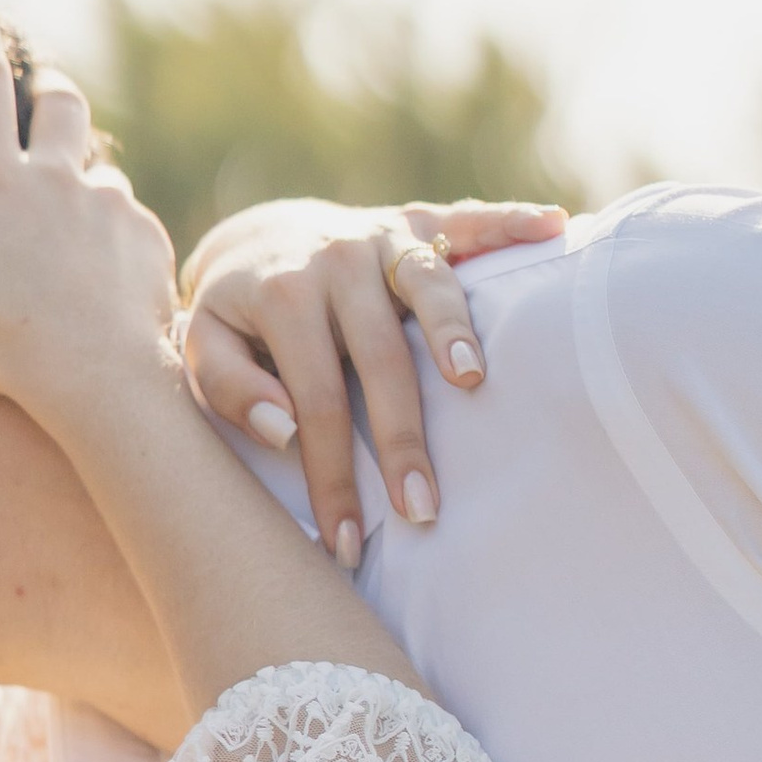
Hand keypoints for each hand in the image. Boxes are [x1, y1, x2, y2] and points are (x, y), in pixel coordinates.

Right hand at [0, 26, 177, 450]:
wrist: (97, 381)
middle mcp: (58, 176)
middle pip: (60, 103)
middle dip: (48, 90)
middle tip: (41, 92)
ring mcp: (110, 205)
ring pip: (99, 171)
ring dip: (82, 181)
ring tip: (68, 219)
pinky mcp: (146, 239)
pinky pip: (129, 222)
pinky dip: (112, 236)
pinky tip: (100, 275)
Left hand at [179, 196, 567, 562]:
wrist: (253, 240)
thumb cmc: (235, 318)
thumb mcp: (205, 350)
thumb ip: (233, 390)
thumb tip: (286, 430)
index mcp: (282, 296)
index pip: (315, 399)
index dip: (332, 474)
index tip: (346, 542)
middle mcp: (335, 259)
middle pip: (379, 357)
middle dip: (402, 439)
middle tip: (422, 510)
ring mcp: (381, 236)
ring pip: (427, 283)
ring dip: (454, 331)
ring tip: (472, 381)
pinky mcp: (415, 219)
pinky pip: (468, 219)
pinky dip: (511, 220)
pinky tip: (555, 226)